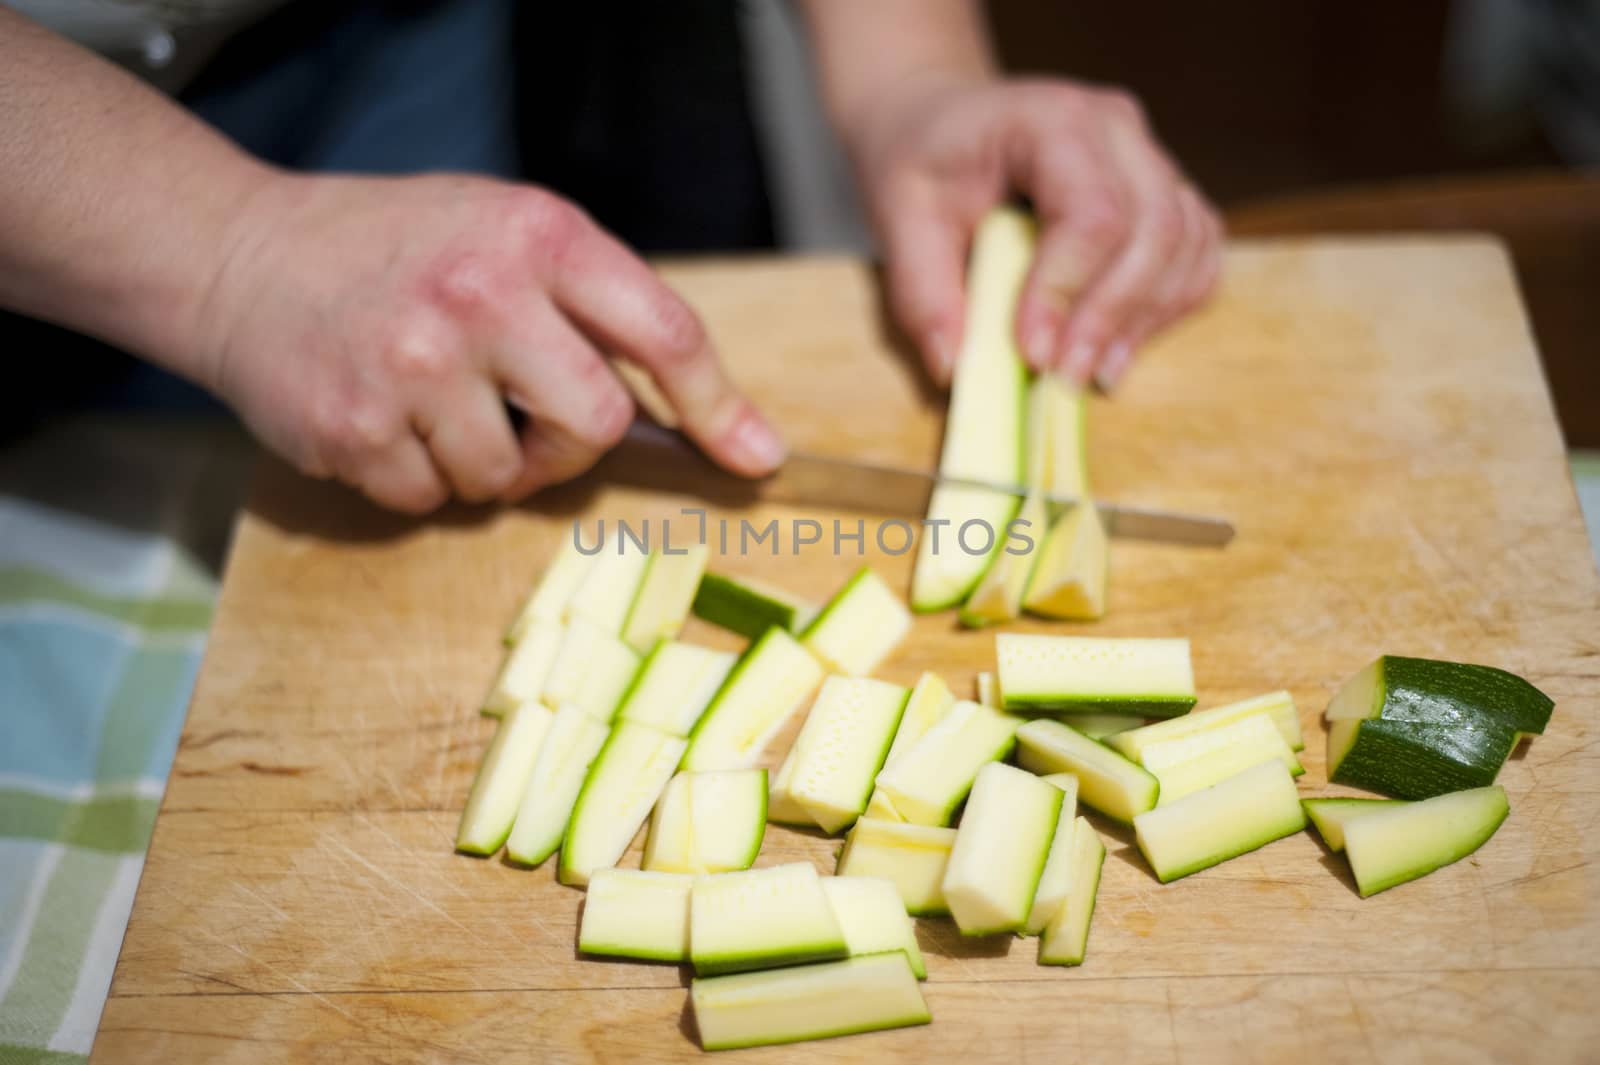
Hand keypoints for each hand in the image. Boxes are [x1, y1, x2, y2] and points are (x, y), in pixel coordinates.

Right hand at [191, 173, 784, 512]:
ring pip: (508, 478)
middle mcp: (480, 297)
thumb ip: (597, 308)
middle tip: (531, 420)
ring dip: (485, 462)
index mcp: (537, 237)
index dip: (720, 406)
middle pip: (597, 424)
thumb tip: (717, 422)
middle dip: (574, 444)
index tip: (757, 459)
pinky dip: (419, 477)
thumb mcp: (505, 233)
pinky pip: (430, 499)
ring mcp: (413, 367)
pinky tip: (385, 419)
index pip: (663, 332)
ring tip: (433, 401)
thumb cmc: (398, 248)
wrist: (241, 254)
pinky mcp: (355, 430)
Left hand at [848, 75, 1222, 388]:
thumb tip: (953, 367)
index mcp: (1052, 119)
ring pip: (1186, 244)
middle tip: (1066, 379)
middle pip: (1155, 228)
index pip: (1091, 210)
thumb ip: (920, 292)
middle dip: (1113, 315)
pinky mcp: (1164, 193)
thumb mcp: (898, 217)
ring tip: (1094, 375)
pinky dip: (1167, 308)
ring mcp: (1149, 158)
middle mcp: (1117, 129)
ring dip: (1146, 319)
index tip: (1033, 354)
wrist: (944, 124)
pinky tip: (1119, 349)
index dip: (1069, 289)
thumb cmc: (922, 162)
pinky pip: (1194, 255)